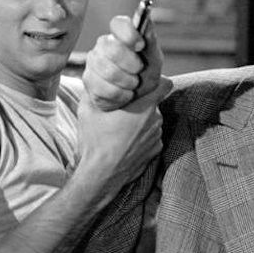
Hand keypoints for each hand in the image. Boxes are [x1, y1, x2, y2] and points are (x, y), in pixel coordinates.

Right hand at [75, 73, 169, 193]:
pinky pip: (151, 136)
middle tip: (123, 108)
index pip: (165, 84)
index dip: (156, 80)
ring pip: (152, 120)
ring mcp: (157, 136)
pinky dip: (142, 136)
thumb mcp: (88, 109)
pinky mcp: (156, 150)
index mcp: (144, 106)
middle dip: (142, 103)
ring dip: (142, 121)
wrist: (100, 175)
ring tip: (122, 128)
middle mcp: (156, 120)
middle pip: (154, 103)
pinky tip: (126, 142)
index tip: (144, 84)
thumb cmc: (94, 140)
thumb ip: (95, 89)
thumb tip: (94, 77)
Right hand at [84, 15, 165, 110]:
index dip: (128, 34)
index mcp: (122, 35)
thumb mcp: (154, 61)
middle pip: (113, 50)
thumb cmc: (144, 79)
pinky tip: (122, 96)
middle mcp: (105, 45)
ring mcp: (93, 62)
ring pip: (108, 72)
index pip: (118, 23)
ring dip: (127, 84)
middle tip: (138, 73)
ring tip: (132, 87)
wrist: (131, 106)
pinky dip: (119, 96)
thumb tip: (147, 24)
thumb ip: (151, 43)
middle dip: (132, 66)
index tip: (140, 45)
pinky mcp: (88, 80)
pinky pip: (102, 89)